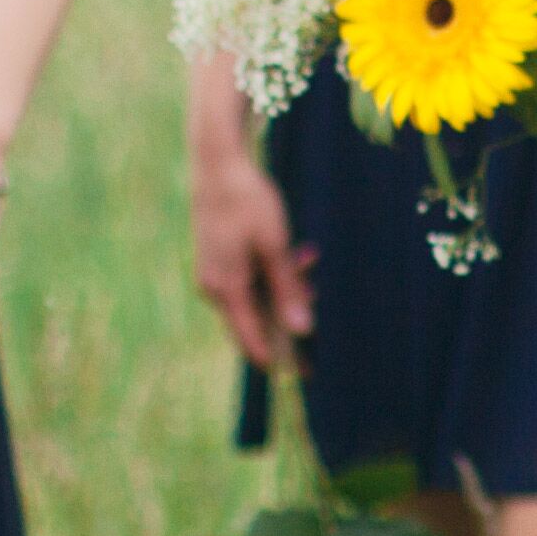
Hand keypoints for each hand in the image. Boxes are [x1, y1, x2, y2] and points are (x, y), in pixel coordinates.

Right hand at [188, 144, 309, 374]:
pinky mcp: (221, 260)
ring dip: (288, 286)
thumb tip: (303, 330)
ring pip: (259, 296)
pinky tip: (299, 253)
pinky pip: (252, 279)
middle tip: (321, 300)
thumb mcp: (275, 245)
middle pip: (258, 319)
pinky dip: (275, 272)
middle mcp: (215, 288)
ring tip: (309, 258)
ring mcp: (215, 274)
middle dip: (292, 313)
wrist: (217, 163)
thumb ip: (288, 289)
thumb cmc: (246, 201)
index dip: (282, 359)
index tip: (309, 373)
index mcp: (226, 289)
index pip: (254, 341)